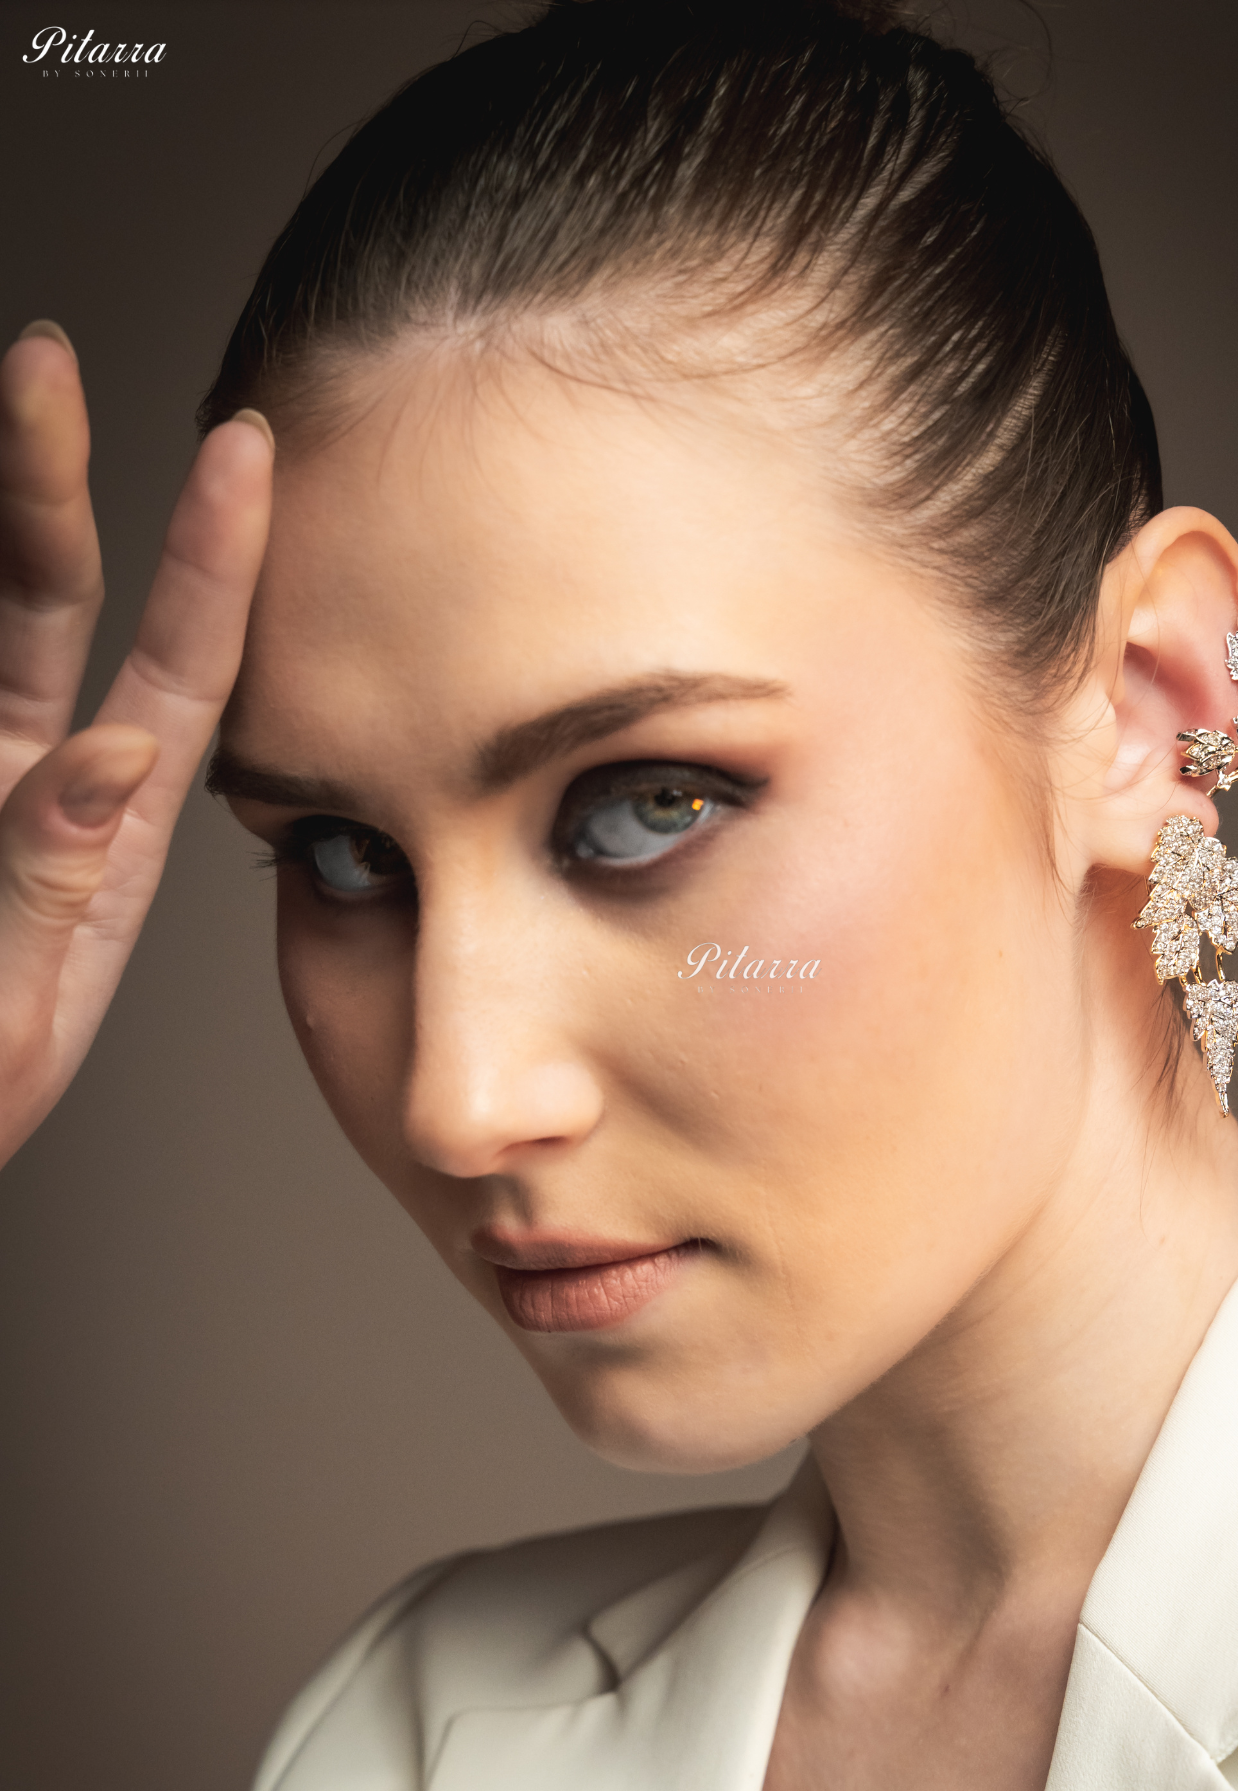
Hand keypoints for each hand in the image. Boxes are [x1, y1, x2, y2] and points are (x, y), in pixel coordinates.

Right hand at [0, 322, 272, 1164]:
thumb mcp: (10, 1017)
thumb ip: (45, 882)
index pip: (183, 671)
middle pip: (46, 600)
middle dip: (43, 477)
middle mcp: (32, 779)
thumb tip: (112, 754)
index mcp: (110, 834)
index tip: (247, 445)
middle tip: (42, 360)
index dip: (218, 559)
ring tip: (0, 391)